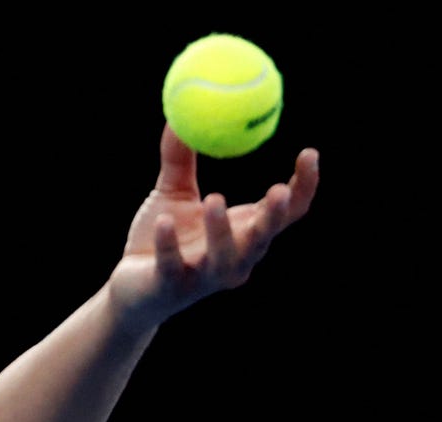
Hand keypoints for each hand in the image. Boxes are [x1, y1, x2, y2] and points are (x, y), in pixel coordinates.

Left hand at [110, 124, 319, 329]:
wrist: (131, 288)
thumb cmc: (160, 238)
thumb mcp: (173, 192)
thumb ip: (180, 157)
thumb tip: (183, 112)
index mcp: (243, 233)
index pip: (287, 213)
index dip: (304, 186)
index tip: (310, 152)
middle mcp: (233, 259)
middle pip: (263, 238)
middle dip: (274, 216)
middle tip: (278, 189)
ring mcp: (203, 277)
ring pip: (224, 259)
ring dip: (223, 230)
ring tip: (214, 197)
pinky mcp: (170, 287)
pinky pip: (173, 266)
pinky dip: (169, 245)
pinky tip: (164, 220)